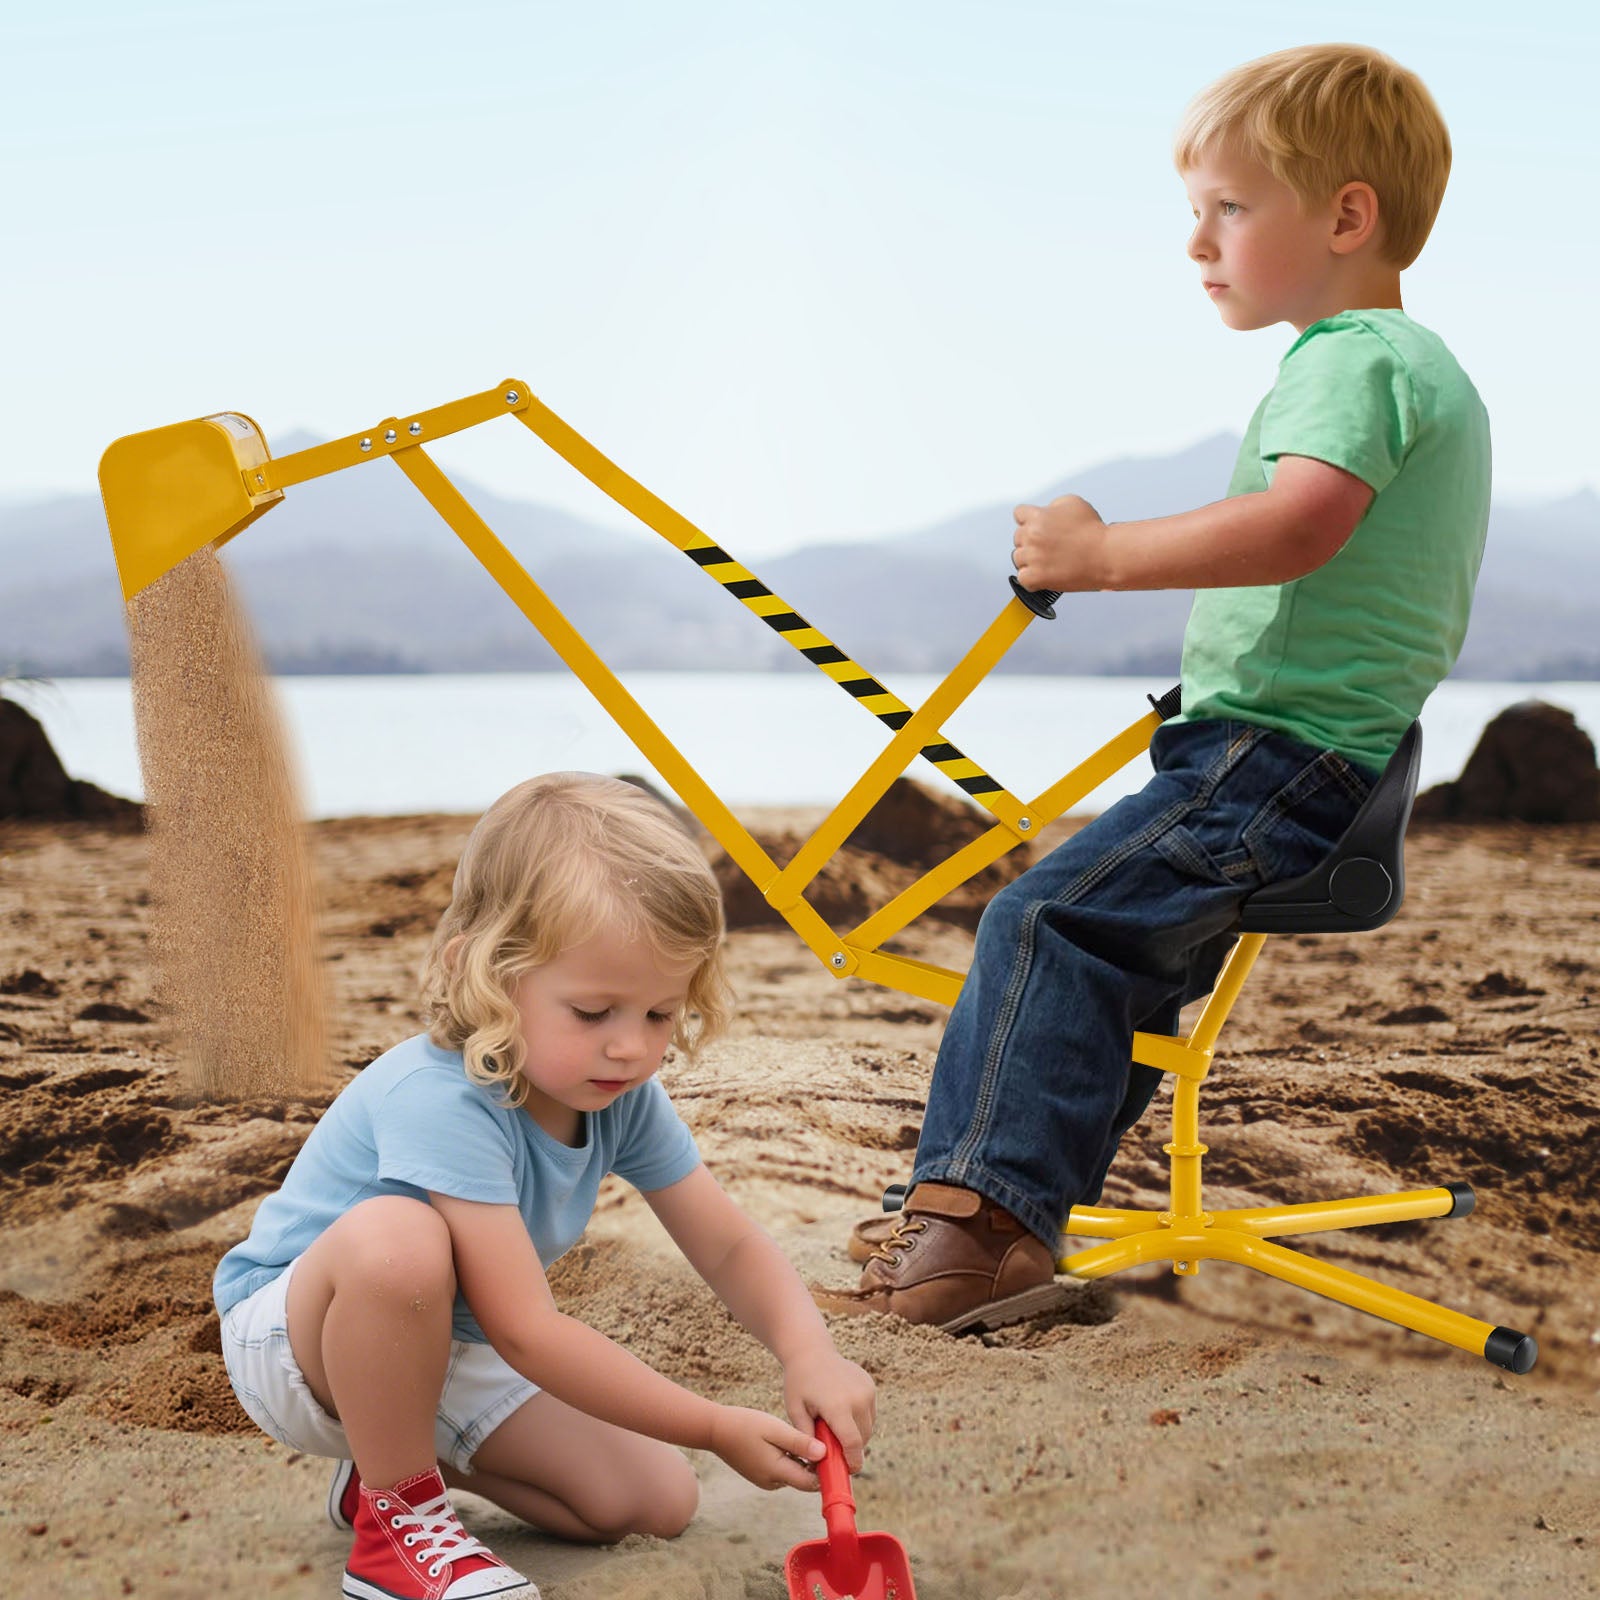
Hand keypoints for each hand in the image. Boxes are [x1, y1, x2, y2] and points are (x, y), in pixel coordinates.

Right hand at [708, 1404, 826, 1490]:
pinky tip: (784, 1440)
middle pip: (804, 1479)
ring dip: (801, 1459)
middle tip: (818, 1437)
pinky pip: (783, 1470)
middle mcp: (772, 1482)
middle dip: (814, 1464)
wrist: (716, 1430)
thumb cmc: (746, 1425)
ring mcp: (765, 1480)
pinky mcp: (761, 1474)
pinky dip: (789, 1458)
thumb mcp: (775, 1429)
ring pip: (794, 1473)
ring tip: (799, 1435)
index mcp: (777, 1473)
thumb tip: (823, 1454)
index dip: (826, 1471)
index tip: (833, 1452)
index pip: (811, 1483)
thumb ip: (799, 1443)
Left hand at [782, 1349, 876, 1472]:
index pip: (852, 1443)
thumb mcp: (796, 1411)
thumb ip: (806, 1437)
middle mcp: (857, 1398)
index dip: (852, 1461)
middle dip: (852, 1450)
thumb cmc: (799, 1382)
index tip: (847, 1471)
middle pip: (863, 1438)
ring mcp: (866, 1390)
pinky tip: (843, 1415)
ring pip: (868, 1427)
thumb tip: (817, 1463)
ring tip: (837, 1432)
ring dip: (857, 1435)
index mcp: (837, 1405)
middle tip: (836, 1453)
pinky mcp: (870, 1386)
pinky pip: (870, 1414)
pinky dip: (860, 1421)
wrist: (811, 1351)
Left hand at [1012, 494, 1109, 592]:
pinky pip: (1022, 578)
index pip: (1019, 514)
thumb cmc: (1094, 533)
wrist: (1106, 555)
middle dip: (1031, 540)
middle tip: (1049, 545)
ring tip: (1049, 560)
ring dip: (1030, 560)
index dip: (1029, 520)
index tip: (1035, 526)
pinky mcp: (1036, 577)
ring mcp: (1032, 557)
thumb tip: (1045, 511)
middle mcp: (1032, 536)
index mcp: (1038, 517)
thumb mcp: (1073, 503)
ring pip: (1018, 558)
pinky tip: (1044, 573)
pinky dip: (1032, 578)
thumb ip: (1053, 505)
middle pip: (1018, 537)